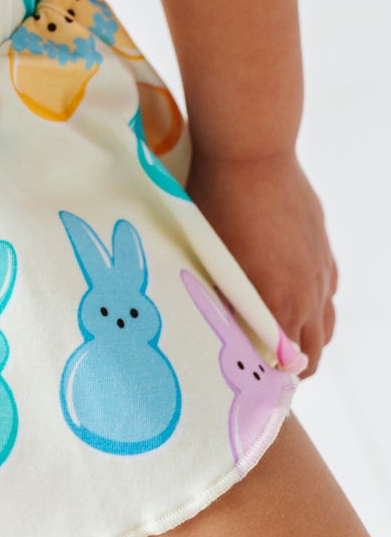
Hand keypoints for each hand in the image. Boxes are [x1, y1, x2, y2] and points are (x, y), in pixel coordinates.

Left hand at [185, 147, 337, 377]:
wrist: (250, 152)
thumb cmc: (215, 203)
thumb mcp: (207, 258)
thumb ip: (219, 301)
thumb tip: (210, 330)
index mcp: (276, 303)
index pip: (282, 367)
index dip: (266, 381)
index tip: (247, 385)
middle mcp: (307, 294)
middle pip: (312, 354)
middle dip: (292, 371)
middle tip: (263, 372)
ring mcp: (320, 270)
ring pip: (326, 325)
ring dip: (307, 341)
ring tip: (282, 344)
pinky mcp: (323, 248)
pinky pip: (328, 292)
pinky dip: (314, 305)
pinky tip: (293, 298)